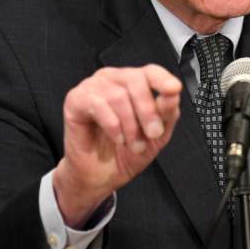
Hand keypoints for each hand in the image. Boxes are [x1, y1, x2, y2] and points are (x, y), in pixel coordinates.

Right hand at [52, 64, 181, 226]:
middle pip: (135, 79)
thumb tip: (173, 94)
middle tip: (153, 134)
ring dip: (130, 125)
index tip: (173, 90)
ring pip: (118, 95)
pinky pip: (97, 105)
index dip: (163, 79)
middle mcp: (114, 79)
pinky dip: (112, 125)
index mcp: (135, 83)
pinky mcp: (75, 100)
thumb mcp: (157, 135)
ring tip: (132, 144)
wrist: (102, 176)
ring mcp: (93, 87)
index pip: (151, 71)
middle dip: (147, 110)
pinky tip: (117, 138)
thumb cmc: (127, 152)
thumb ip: (167, 113)